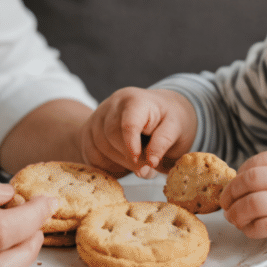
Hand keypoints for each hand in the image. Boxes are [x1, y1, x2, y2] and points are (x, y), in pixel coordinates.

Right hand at [80, 87, 196, 177]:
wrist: (157, 112)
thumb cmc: (167, 121)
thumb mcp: (176, 129)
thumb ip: (163, 145)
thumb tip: (149, 163)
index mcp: (137, 99)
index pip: (128, 124)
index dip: (134, 147)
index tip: (148, 163)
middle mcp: (114, 103)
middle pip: (111, 135)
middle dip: (129, 157)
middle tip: (147, 167)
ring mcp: (99, 114)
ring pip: (99, 145)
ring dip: (119, 162)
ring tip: (137, 165)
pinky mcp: (90, 127)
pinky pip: (91, 152)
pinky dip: (107, 164)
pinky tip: (123, 164)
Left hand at [220, 151, 266, 242]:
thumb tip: (240, 175)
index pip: (254, 163)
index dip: (238, 174)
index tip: (235, 184)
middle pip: (249, 181)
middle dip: (230, 193)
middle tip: (225, 203)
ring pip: (253, 205)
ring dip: (236, 214)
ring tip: (233, 218)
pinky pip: (264, 227)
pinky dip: (250, 229)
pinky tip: (248, 229)